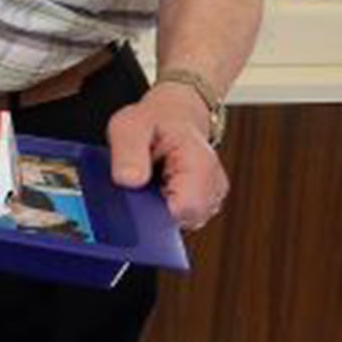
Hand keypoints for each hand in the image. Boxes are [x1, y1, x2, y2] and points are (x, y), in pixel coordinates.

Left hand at [107, 85, 228, 229]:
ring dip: (157, 208)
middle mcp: (213, 185)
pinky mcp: (202, 206)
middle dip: (154, 209)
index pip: (186, 207)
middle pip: (182, 220)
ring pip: (179, 223)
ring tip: (149, 180)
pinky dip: (162, 209)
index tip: (138, 191)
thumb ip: (129, 152)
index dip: (156, 209)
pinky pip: (178, 219)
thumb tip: (130, 181)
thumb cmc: (152, 121)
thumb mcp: (129, 126)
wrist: (172, 117)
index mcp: (200, 163)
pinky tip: (155, 189)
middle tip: (140, 181)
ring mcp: (210, 198)